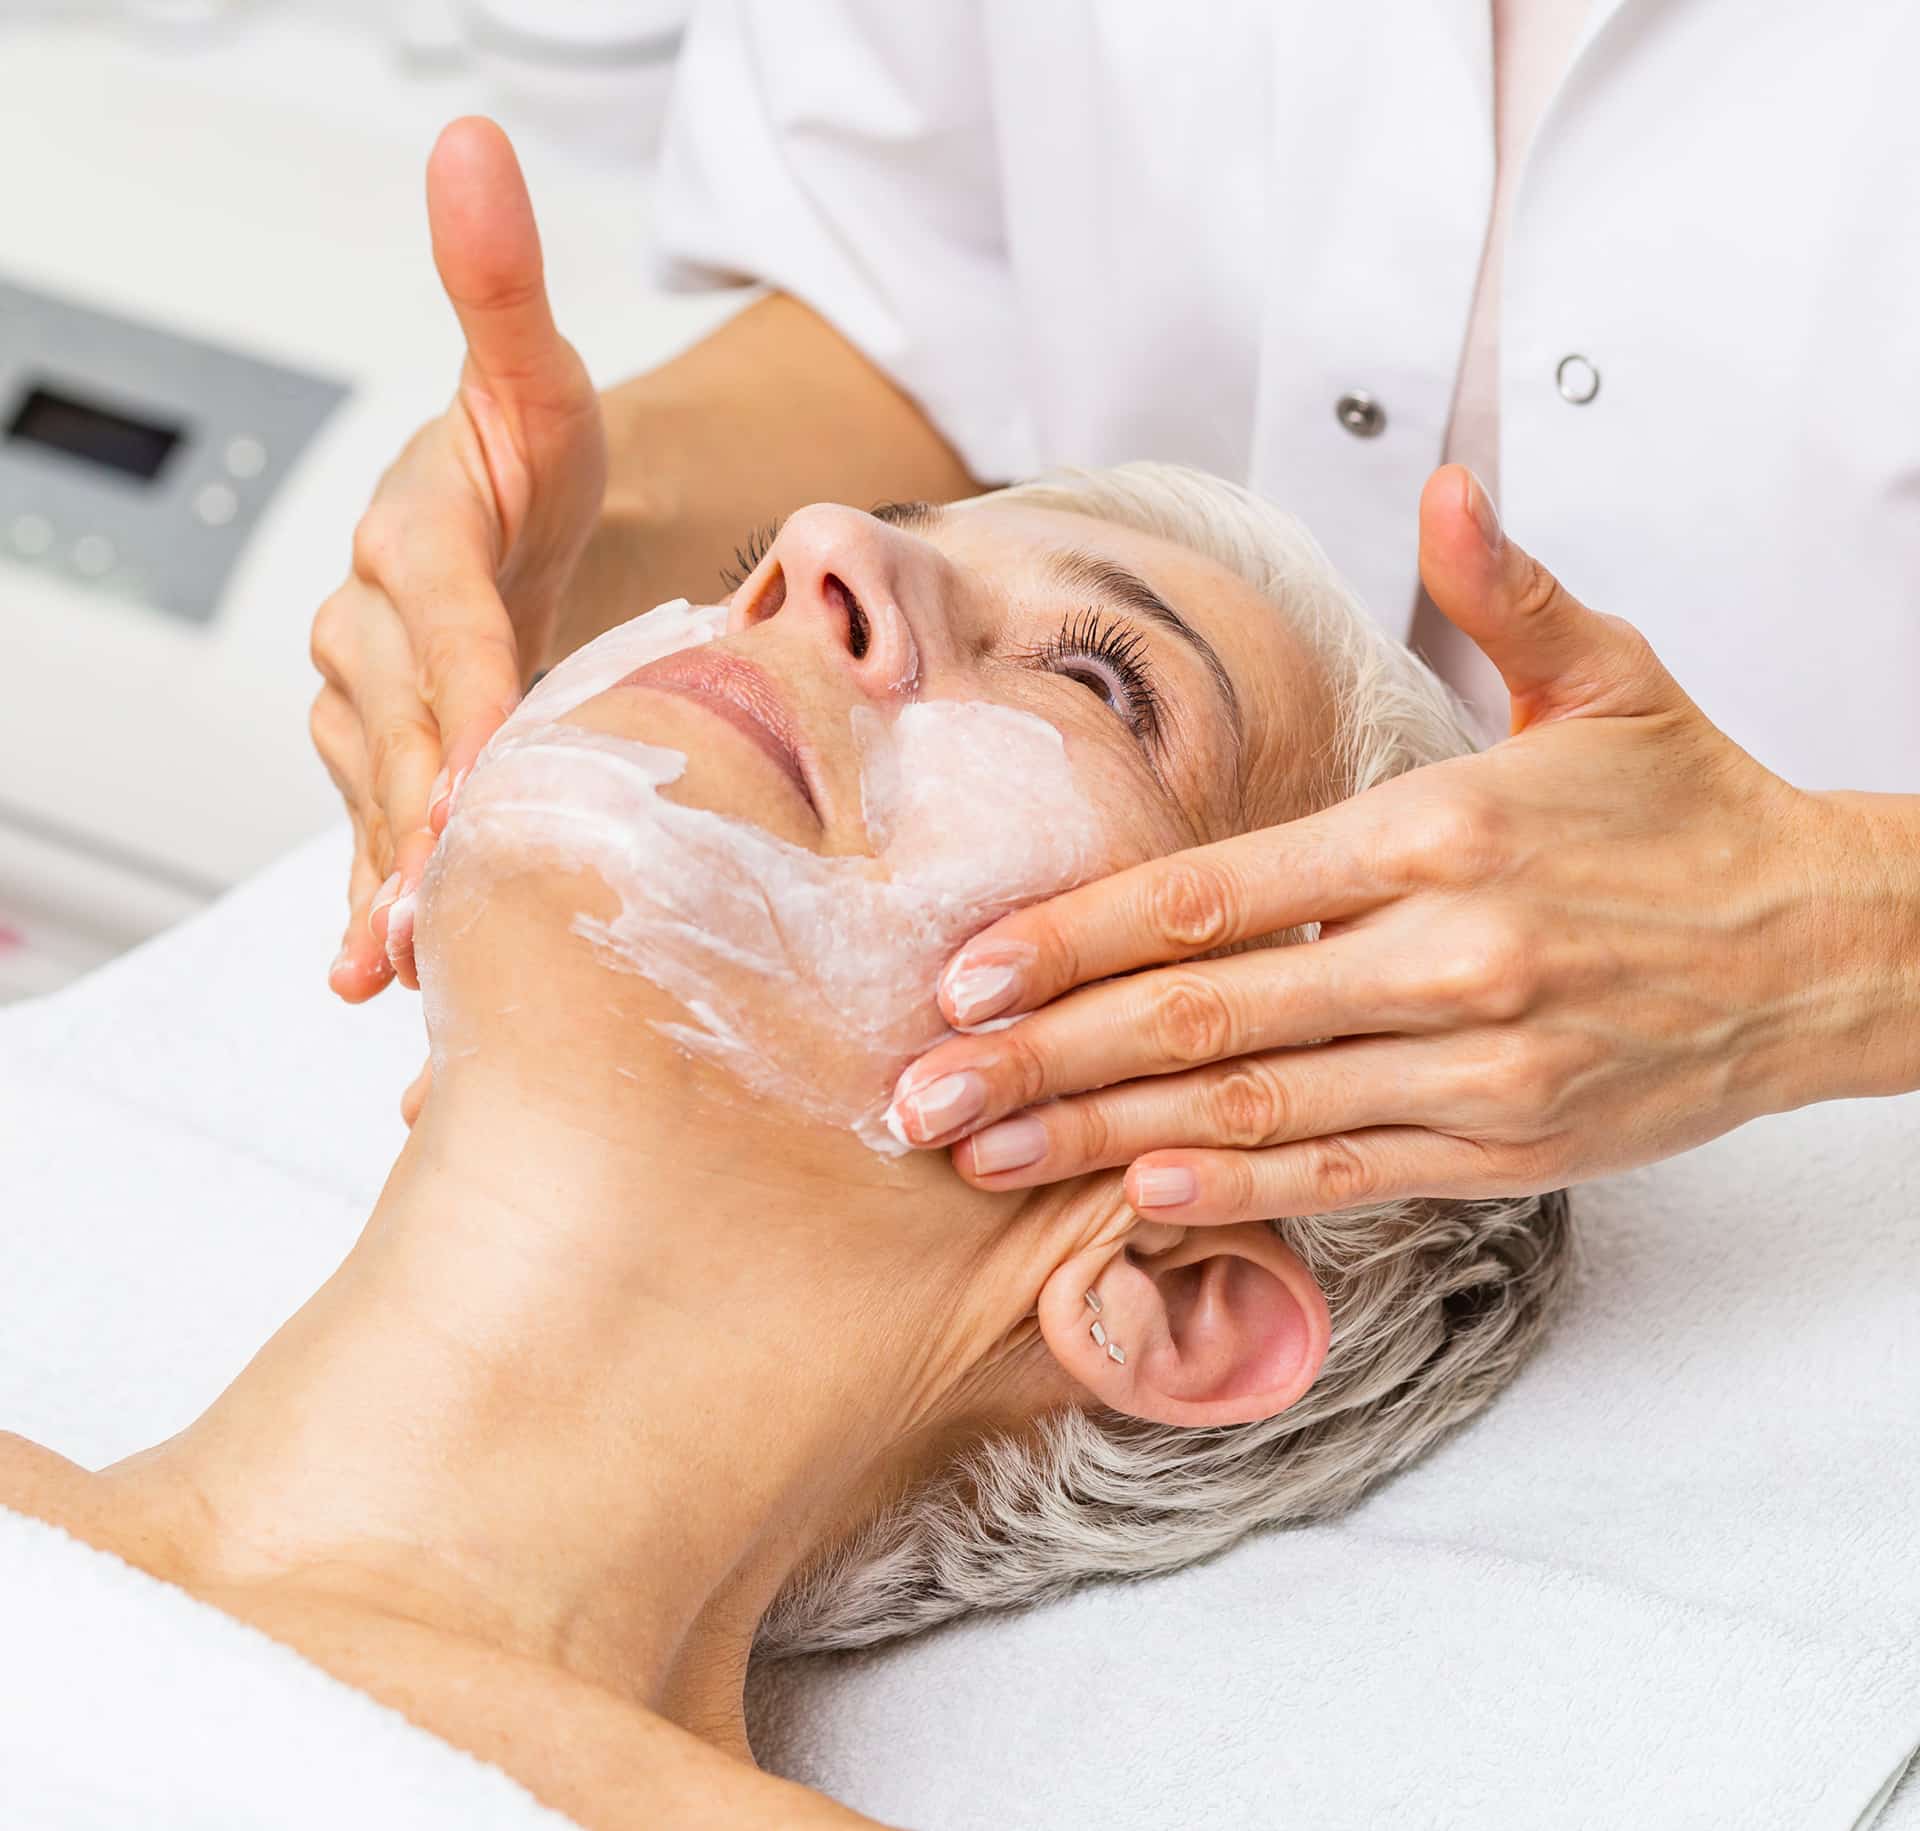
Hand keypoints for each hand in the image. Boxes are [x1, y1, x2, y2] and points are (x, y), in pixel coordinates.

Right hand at [310, 117, 606, 999]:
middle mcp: (372, 628)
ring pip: (382, 791)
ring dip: (397, 868)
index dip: (462, 678)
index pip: (438, 609)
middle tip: (453, 884)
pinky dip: (368, 908)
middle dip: (429, 800)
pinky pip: (365, 840)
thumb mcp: (537, 381)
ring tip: (421, 951)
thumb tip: (470, 147)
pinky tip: (368, 973)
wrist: (519, 539)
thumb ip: (499, 286)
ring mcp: (368, 708)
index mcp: (416, 534)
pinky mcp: (385, 770)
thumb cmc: (535, 469)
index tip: (486, 751)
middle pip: (404, 720)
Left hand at [885, 465, 1912, 1219]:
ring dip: (1100, 1140)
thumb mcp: (1611, 678)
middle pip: (1199, 1016)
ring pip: (1252, 1112)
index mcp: (1441, 831)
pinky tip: (1130, 1197)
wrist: (1831, 946)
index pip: (1213, 894)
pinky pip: (1342, 1175)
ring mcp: (1477, 1066)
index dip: (1073, 939)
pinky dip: (1231, 1192)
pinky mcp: (1508, 1147)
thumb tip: (1444, 483)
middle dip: (1043, 1057)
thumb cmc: (1695, 811)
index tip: (967, 974)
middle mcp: (1447, 957)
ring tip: (984, 1153)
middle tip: (921, 1092)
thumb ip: (1506, 592)